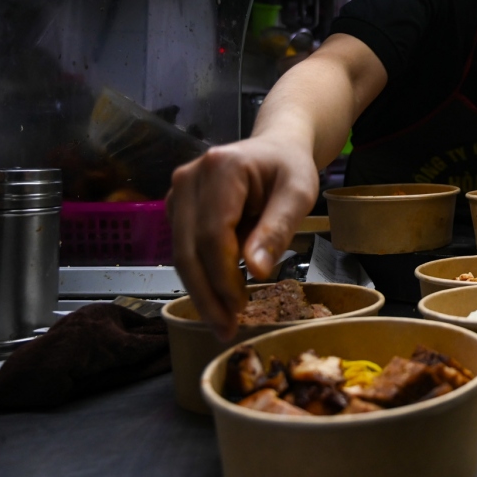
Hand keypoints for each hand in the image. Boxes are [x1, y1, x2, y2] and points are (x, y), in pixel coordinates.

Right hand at [167, 136, 319, 341]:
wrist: (276, 147)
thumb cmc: (289, 168)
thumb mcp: (298, 193)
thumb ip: (277, 228)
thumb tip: (256, 270)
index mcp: (221, 168)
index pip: (213, 234)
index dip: (223, 277)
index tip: (239, 308)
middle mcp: (189, 177)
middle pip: (188, 248)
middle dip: (206, 294)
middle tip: (225, 329)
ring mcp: (178, 192)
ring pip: (181, 254)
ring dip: (201, 291)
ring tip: (224, 321)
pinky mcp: (177, 208)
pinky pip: (184, 249)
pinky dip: (201, 276)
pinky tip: (220, 296)